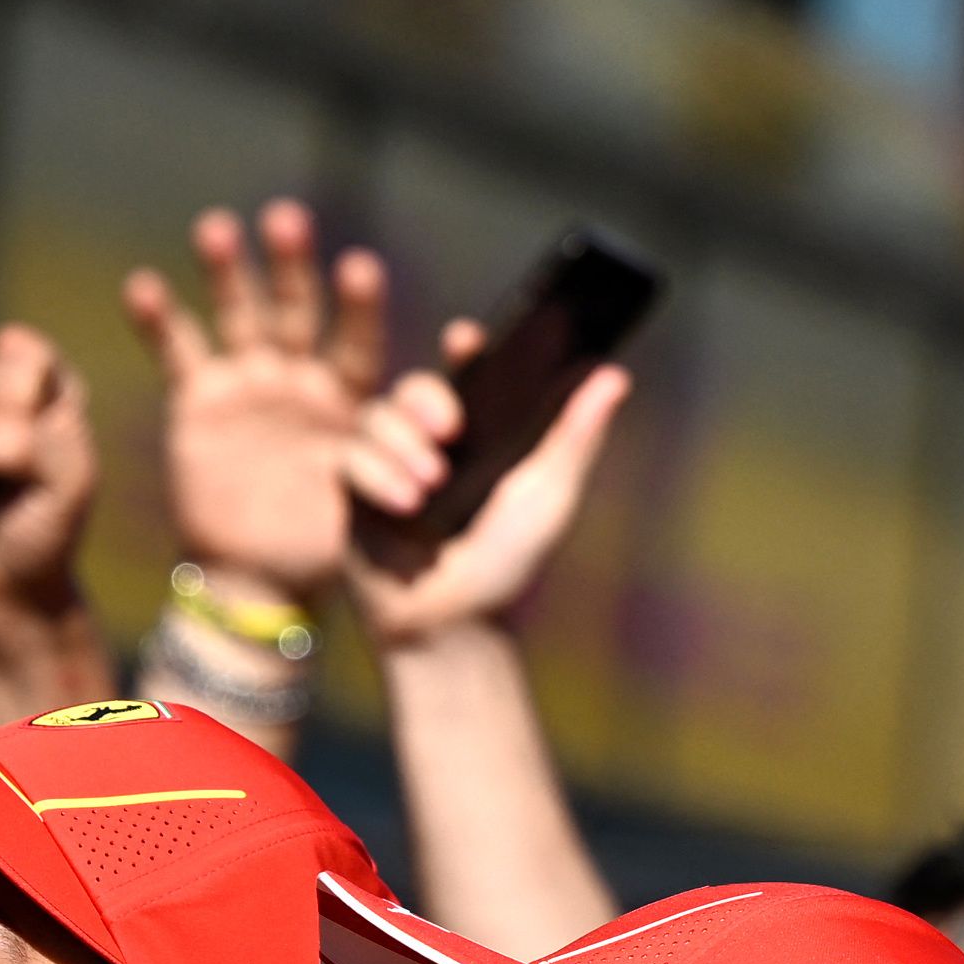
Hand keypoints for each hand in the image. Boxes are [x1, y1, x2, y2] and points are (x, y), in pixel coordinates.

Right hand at [122, 200, 387, 611]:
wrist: (256, 577)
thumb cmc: (324, 541)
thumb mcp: (368, 508)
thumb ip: (389, 474)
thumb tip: (430, 470)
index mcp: (351, 395)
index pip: (358, 339)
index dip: (358, 306)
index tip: (359, 268)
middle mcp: (300, 375)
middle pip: (297, 308)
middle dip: (291, 265)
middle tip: (286, 219)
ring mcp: (247, 385)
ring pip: (238, 316)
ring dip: (227, 270)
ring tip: (216, 227)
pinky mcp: (198, 403)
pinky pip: (178, 355)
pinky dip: (158, 321)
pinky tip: (141, 285)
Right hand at [339, 321, 630, 652]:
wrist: (449, 624)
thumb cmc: (505, 565)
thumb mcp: (548, 496)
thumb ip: (574, 436)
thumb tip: (614, 376)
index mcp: (476, 437)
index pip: (465, 375)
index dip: (464, 351)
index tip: (466, 338)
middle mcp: (427, 446)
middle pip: (410, 388)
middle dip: (425, 398)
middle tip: (451, 429)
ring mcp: (386, 469)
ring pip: (374, 418)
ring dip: (402, 445)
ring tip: (431, 486)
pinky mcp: (352, 496)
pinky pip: (349, 459)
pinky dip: (378, 475)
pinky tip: (407, 506)